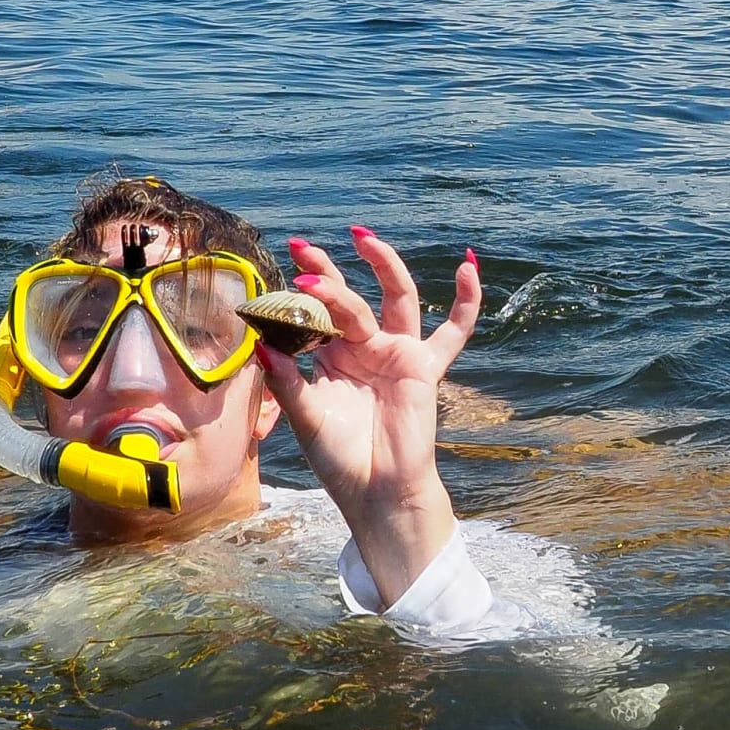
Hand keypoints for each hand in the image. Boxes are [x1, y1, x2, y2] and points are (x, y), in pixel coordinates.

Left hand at [255, 227, 481, 606]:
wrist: (378, 491)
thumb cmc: (339, 460)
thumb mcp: (306, 418)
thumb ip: (286, 382)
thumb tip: (260, 343)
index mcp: (328, 358)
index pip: (314, 315)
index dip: (298, 294)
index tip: (278, 273)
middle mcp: (362, 349)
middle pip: (347, 298)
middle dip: (326, 272)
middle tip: (302, 248)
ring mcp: (395, 353)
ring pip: (395, 297)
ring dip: (383, 265)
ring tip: (364, 238)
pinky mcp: (424, 366)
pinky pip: (454, 330)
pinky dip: (466, 300)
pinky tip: (469, 267)